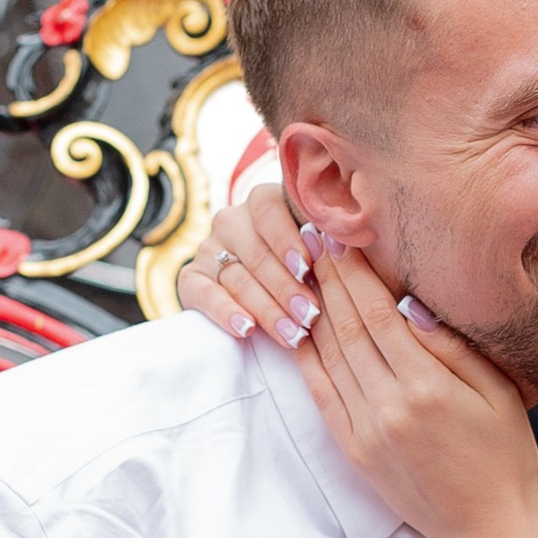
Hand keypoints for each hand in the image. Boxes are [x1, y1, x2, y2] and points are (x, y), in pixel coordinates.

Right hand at [178, 183, 314, 347]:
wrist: (272, 302)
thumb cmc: (313, 275)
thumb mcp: (321, 255)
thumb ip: (329, 246)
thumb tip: (345, 247)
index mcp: (265, 203)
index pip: (269, 209)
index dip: (287, 238)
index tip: (307, 268)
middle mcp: (233, 221)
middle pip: (257, 251)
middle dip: (287, 287)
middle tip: (310, 315)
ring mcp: (209, 249)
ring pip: (236, 277)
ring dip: (267, 308)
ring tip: (293, 334)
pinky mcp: (191, 279)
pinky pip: (203, 293)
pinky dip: (226, 312)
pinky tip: (246, 329)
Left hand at [293, 240, 537, 537]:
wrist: (485, 528)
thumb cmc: (504, 456)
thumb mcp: (498, 394)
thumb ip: (454, 348)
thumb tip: (411, 304)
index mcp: (427, 387)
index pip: (379, 314)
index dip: (356, 273)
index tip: (342, 239)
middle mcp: (388, 406)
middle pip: (347, 329)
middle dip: (328, 280)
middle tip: (311, 239)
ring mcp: (366, 430)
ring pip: (328, 357)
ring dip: (312, 311)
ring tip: (300, 271)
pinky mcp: (354, 450)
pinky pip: (321, 394)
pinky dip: (307, 359)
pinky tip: (299, 330)